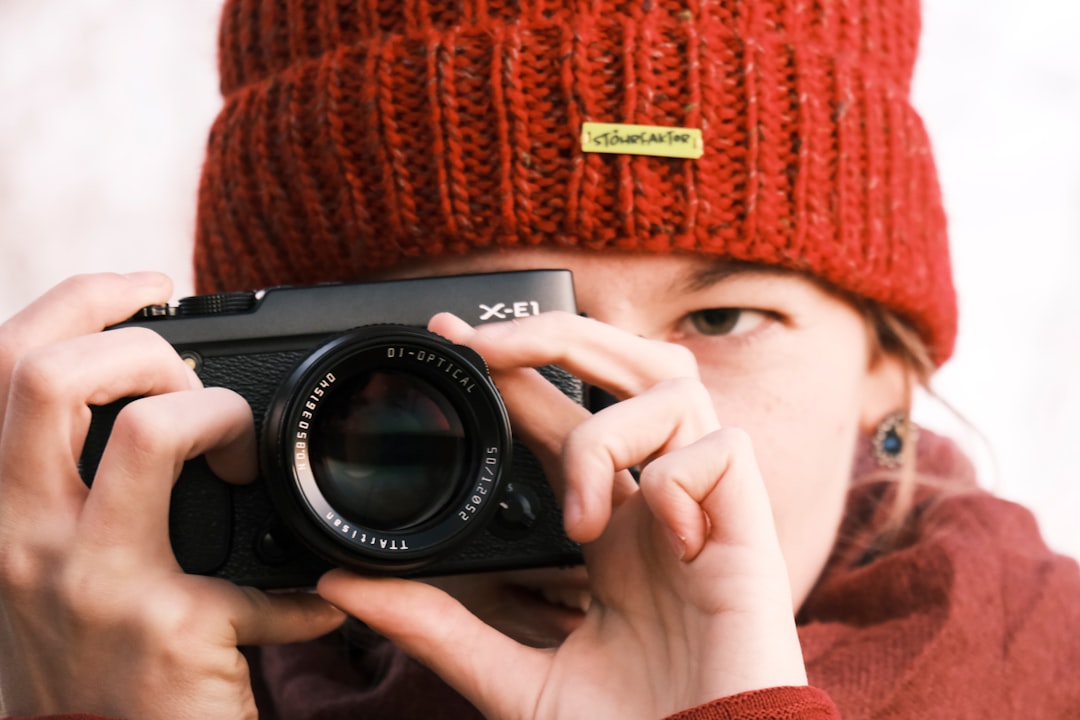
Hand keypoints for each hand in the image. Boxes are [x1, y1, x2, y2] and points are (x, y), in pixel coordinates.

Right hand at [0, 273, 343, 718]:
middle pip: (48, 377)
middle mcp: (26, 539)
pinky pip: (267, 576)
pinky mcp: (173, 628)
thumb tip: (159, 403)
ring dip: (219, 419)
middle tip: (197, 385)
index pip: (6, 365)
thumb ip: (80, 487)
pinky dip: (308, 588)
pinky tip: (320, 605)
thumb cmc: (84, 662)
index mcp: (4, 510)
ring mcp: (95, 582)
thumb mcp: (50, 565)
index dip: (78, 301)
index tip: (150, 286)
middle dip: (142, 349)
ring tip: (244, 460)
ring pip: (147, 433)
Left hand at [318, 311, 806, 718]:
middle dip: (562, 336)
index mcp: (609, 530)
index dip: (518, 371)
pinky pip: (721, 450)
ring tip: (582, 517)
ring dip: (609, 434)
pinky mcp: (749, 529)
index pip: (563, 419)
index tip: (452, 340)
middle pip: (631, 367)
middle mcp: (654, 505)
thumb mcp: (510, 676)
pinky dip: (677, 480)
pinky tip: (669, 537)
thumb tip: (342, 587)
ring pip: (675, 388)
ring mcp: (704, 511)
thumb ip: (437, 626)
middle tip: (488, 345)